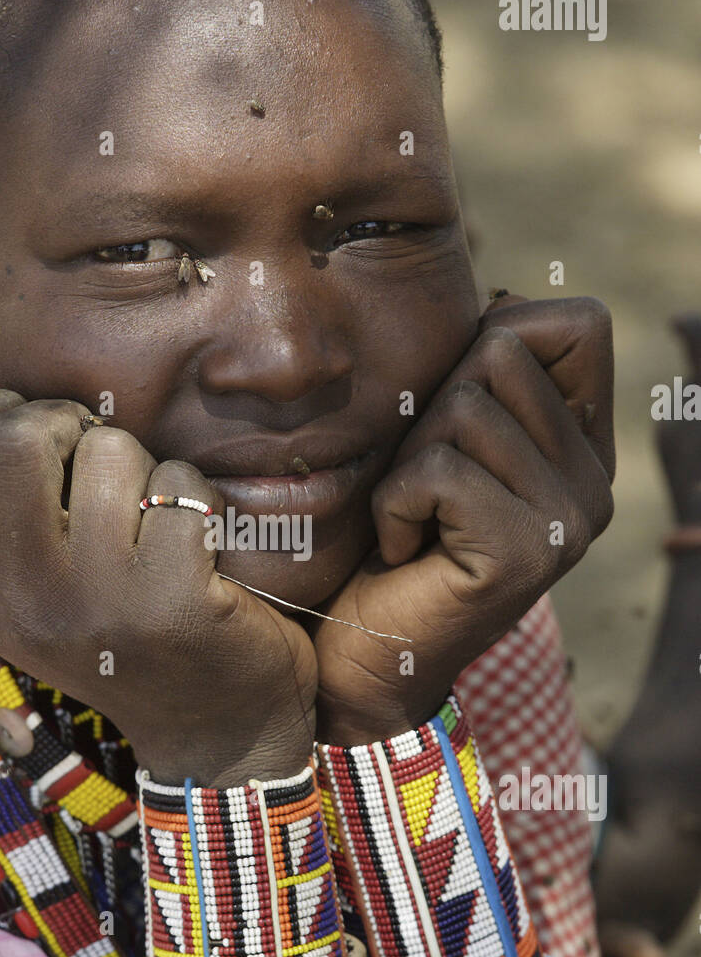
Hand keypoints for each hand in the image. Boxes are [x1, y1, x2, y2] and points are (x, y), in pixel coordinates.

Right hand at [0, 377, 316, 784]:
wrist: (214, 732)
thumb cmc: (121, 634)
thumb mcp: (34, 580)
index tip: (40, 437)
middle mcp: (20, 600)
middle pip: (19, 433)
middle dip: (71, 427)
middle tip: (103, 469)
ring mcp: (96, 602)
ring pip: (108, 448)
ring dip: (143, 468)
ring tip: (153, 521)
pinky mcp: (173, 600)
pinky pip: (180, 484)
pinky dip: (200, 502)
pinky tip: (200, 551)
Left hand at [313, 296, 614, 744]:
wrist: (361, 654)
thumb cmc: (386, 533)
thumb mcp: (439, 436)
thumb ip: (481, 377)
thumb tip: (501, 301)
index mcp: (583, 448)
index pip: (581, 322)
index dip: (499, 336)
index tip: (452, 413)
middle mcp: (594, 484)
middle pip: (502, 354)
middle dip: (432, 408)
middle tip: (421, 485)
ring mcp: (570, 522)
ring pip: (465, 408)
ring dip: (408, 458)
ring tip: (413, 519)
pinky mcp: (527, 556)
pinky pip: (438, 470)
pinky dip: (394, 503)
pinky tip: (404, 550)